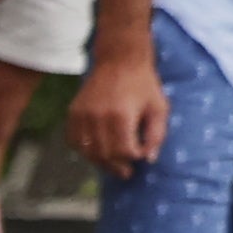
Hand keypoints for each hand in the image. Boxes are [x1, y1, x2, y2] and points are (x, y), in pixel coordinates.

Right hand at [67, 40, 166, 175]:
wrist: (119, 60)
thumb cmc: (143, 84)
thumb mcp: (159, 107)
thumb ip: (156, 134)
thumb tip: (149, 159)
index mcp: (121, 116)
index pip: (124, 151)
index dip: (134, 157)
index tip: (141, 156)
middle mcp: (98, 117)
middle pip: (104, 154)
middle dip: (117, 166)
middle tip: (126, 173)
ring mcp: (82, 116)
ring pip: (88, 151)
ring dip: (101, 162)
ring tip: (112, 166)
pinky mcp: (73, 113)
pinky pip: (75, 141)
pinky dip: (84, 150)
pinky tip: (96, 151)